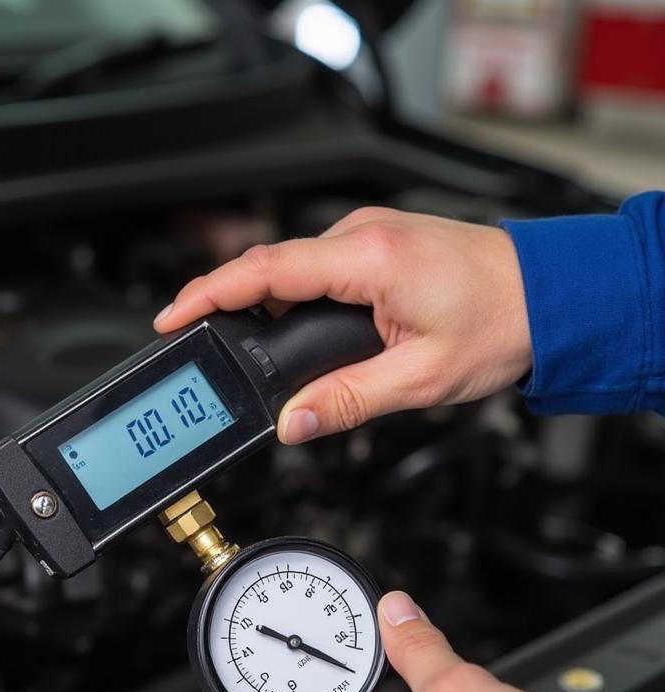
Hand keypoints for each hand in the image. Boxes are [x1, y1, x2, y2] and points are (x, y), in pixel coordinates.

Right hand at [154, 208, 531, 442]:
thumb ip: (345, 402)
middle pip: (268, 268)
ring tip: (242, 348)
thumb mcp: (420, 379)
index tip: (172, 317)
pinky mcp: (378, 245)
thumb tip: (291, 423)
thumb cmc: (504, 322)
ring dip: (262, 304)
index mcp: (367, 260)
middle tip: (198, 346)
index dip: (208, 295)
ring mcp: (370, 235)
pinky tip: (290, 330)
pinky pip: (316, 266)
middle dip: (225, 304)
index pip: (264, 272)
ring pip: (292, 267)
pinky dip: (292, 296)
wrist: (554, 294)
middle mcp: (363, 235)